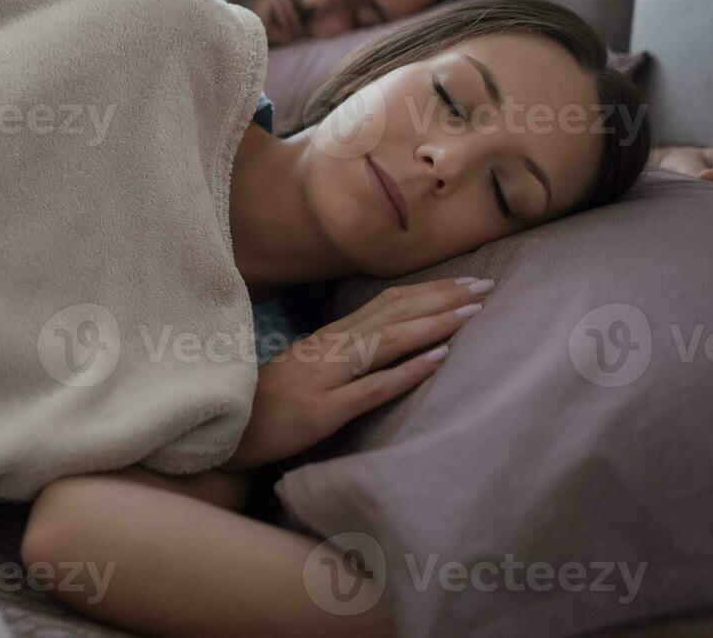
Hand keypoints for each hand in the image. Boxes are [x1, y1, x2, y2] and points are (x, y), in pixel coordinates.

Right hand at [220, 278, 491, 471]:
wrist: (226, 432)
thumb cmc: (268, 401)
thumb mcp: (310, 368)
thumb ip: (345, 353)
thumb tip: (388, 341)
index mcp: (329, 337)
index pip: (386, 302)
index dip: (428, 290)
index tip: (466, 280)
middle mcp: (330, 347)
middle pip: (393, 311)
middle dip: (442, 296)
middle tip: (486, 283)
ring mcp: (326, 376)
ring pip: (388, 340)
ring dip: (433, 323)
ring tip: (473, 312)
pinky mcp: (323, 410)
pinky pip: (373, 386)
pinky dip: (409, 370)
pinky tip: (440, 357)